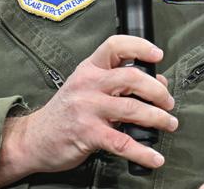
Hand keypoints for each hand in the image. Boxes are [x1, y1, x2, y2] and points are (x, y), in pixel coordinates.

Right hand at [0, 35, 176, 185]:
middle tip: (168, 102)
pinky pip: (122, 142)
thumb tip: (157, 83)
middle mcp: (88, 84)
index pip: (115, 46)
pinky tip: (154, 157)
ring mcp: (87, 109)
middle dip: (157, 91)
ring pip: (132, 109)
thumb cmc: (66, 112)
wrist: (34, 138)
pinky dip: (143, 151)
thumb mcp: (86, 88)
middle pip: (131, 77)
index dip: (140, 47)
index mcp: (89, 69)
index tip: (158, 55)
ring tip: (169, 123)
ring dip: (158, 118)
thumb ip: (118, 82)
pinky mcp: (89, 134)